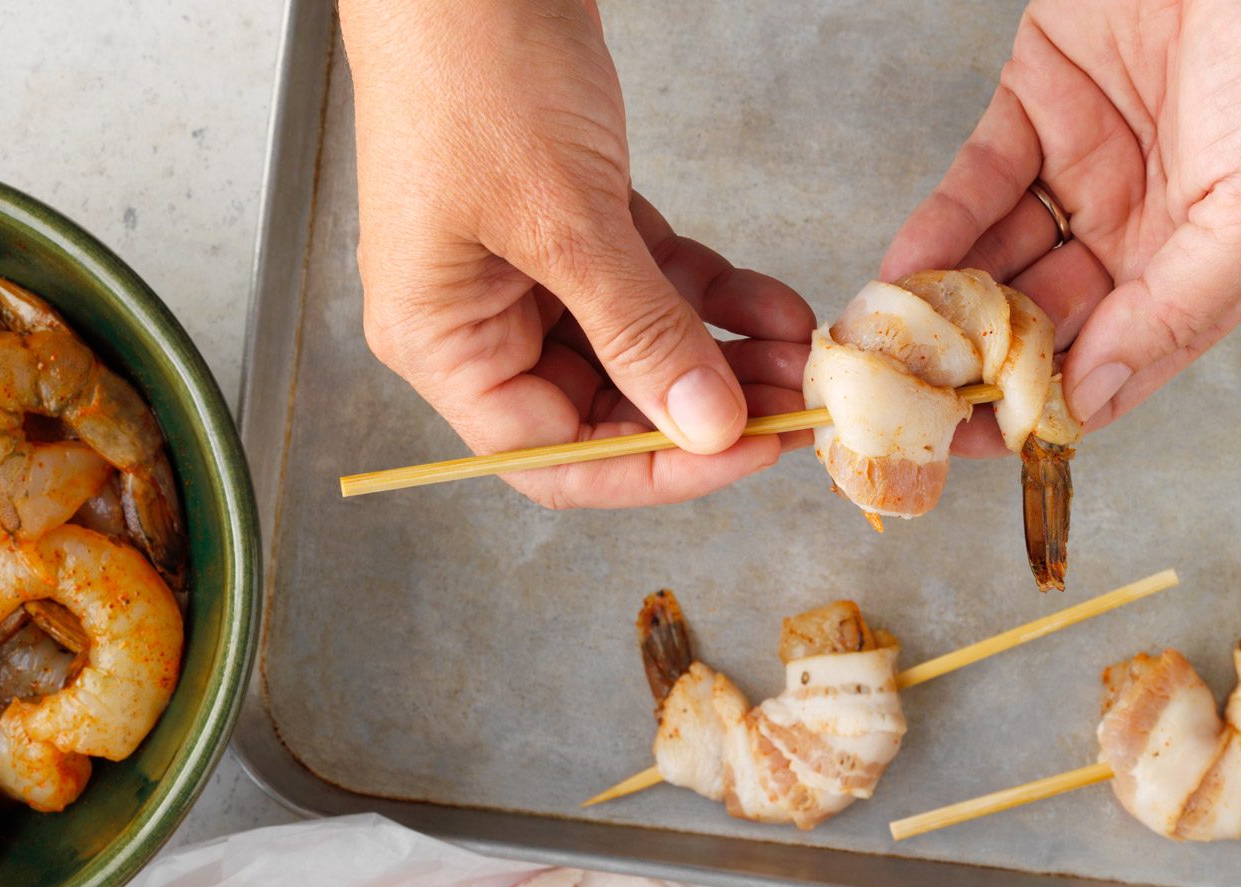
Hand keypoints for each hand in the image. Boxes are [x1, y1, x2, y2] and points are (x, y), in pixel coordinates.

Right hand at [341, 0, 814, 507]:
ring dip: (720, 355)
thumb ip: (639, 331)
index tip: (744, 452)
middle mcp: (479, 319)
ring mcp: (526, 269)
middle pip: (600, 410)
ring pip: (637, 348)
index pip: (550, 457)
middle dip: (702, 410)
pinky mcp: (571, 221)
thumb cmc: (471, 65)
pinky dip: (711, 295)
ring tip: (798, 355)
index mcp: (441, 341)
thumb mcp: (565, 217)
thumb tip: (707, 426)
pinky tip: (771, 304)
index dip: (653, 467)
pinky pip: (651, 283)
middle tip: (791, 405)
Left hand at [881, 0, 1240, 454]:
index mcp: (1206, 261)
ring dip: (948, 306)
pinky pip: (975, 185)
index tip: (991, 445)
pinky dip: (937, 230)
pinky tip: (904, 272)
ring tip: (899, 348)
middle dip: (984, 364)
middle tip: (922, 403)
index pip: (1118, 358)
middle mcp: (1140, 226)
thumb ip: (1179, 304)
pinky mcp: (1036, 104)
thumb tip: (1097, 389)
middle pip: (1047, 319)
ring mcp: (1084, 167)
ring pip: (1001, 259)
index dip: (1053, 406)